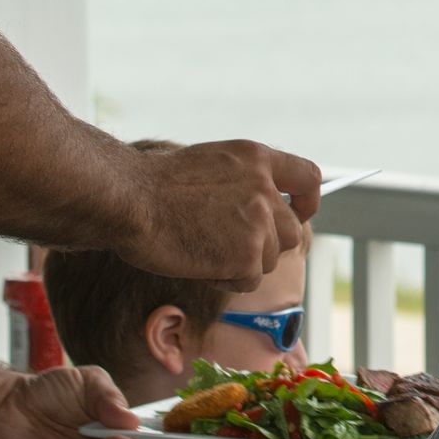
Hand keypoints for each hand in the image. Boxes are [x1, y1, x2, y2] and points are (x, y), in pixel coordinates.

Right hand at [119, 140, 319, 287]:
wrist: (129, 199)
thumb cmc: (155, 186)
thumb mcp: (212, 164)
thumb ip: (245, 181)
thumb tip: (266, 209)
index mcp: (257, 157)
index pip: (310, 177)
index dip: (307, 201)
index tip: (297, 213)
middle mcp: (265, 187)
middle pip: (293, 231)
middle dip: (268, 245)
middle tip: (233, 249)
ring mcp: (259, 221)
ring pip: (271, 259)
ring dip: (243, 263)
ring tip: (205, 249)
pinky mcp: (247, 255)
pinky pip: (249, 280)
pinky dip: (226, 280)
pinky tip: (200, 263)